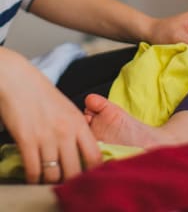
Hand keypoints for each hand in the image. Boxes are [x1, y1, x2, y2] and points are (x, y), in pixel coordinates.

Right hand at [0, 49, 101, 183]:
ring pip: (53, 175)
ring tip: (48, 178)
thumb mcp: (67, 109)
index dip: (92, 171)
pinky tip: (33, 175)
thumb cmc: (42, 94)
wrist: (19, 81)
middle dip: (70, 180)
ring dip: (49, 180)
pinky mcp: (27, 141)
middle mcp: (66, 132)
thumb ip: (76, 128)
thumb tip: (82, 149)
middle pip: (74, 171)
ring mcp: (47, 137)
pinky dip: (33, 177)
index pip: (94, 156)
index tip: (87, 176)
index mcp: (79, 123)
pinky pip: (33, 170)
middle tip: (65, 180)